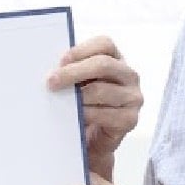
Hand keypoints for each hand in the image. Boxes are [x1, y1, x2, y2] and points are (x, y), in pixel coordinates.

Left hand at [48, 35, 141, 180]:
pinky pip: (104, 114)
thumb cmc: (85, 106)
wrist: (93, 140)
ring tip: (59, 102)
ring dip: (76, 97)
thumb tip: (53, 69)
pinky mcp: (130, 119)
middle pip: (103, 64)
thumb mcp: (80, 84)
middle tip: (51, 82)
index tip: (60, 61)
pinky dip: (85, 115)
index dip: (81, 50)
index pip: (104, 44)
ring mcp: (132, 97)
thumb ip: (73, 72)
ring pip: (101, 90)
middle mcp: (129, 76)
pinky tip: (73, 117)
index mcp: (117, 60)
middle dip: (73, 72)